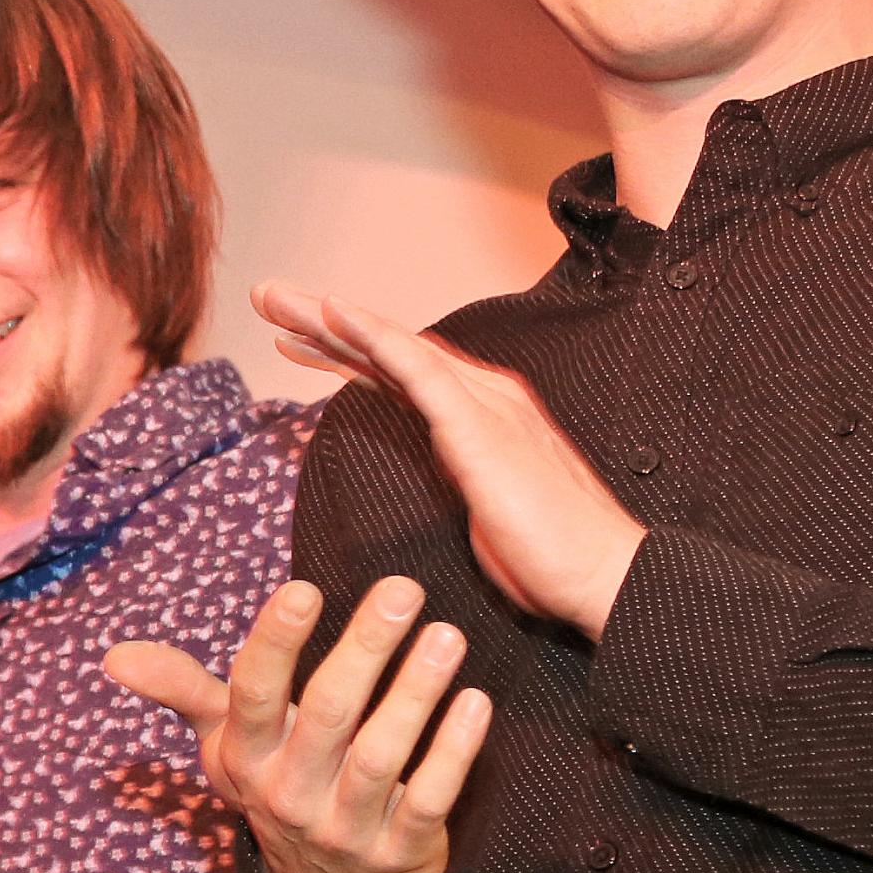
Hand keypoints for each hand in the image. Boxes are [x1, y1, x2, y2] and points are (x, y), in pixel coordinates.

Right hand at [108, 576, 492, 872]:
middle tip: (403, 588)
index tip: (303, 588)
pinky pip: (429, 798)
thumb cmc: (279, 786)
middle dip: (365, 648)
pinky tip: (475, 701)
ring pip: (382, 755)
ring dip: (416, 693)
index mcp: (248, 759)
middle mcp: (291, 794)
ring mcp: (346, 828)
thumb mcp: (227, 745)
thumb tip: (114, 656)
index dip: (276, 643)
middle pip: (328, 715)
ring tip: (446, 636)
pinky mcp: (399, 852)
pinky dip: (453, 751)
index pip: (254, 695)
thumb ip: (183, 690)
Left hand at [251, 282, 645, 635]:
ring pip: (392, 347)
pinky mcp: (480, 427)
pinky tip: (335, 313)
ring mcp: (483, 405)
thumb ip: (461, 476)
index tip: (293, 339)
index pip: (398, 373)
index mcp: (478, 416)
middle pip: (387, 349)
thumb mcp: (487, 508)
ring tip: (274, 298)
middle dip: (322, 322)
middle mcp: (480, 396)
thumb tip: (443, 472)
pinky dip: (374, 336)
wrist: (605, 575)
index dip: (344, 351)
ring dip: (329, 318)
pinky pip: (417, 369)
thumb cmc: (550, 554)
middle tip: (267, 297)